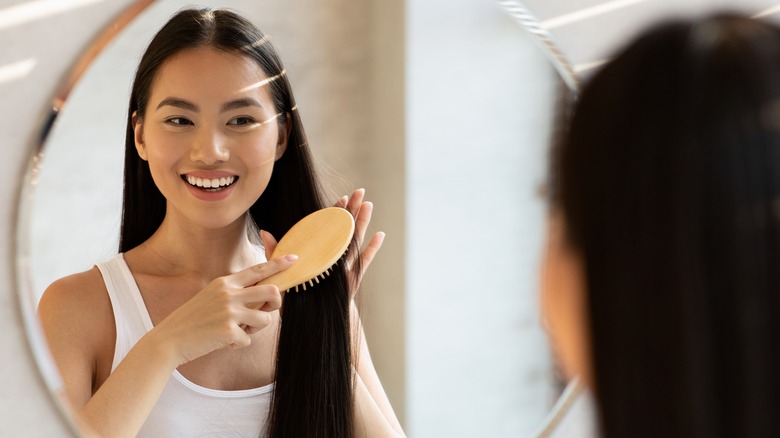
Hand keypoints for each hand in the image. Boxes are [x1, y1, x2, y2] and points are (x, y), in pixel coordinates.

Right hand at [148, 255, 296, 365]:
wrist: (169, 339)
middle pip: (272, 292)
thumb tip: (263, 296)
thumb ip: (235, 293)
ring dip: (255, 329)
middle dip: (275, 304)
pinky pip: (248, 339)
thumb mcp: (212, 297)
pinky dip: (238, 344)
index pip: (258, 270)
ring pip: (265, 319)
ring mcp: (229, 311)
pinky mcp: (229, 331)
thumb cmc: (194, 320)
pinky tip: (222, 342)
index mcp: (225, 283)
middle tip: (265, 312)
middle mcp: (229, 293)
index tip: (294, 258)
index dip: (278, 264)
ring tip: (236, 331)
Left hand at [259, 188, 383, 298]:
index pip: (328, 227)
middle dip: (352, 209)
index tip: (340, 197)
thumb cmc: (298, 294)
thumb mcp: (284, 270)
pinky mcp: (352, 277)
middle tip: (359, 191)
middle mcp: (334, 255)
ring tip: (368, 205)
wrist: (312, 317)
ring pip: (355, 239)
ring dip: (362, 222)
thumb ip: (275, 252)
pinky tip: (380, 235)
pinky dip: (372, 249)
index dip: (334, 212)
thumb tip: (265, 232)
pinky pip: (364, 261)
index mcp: (320, 251)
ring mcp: (345, 265)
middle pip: (345, 228)